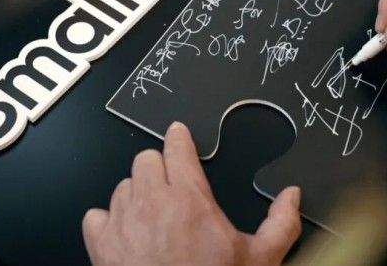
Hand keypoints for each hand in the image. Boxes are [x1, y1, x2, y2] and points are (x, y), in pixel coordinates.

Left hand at [82, 122, 301, 265]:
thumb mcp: (260, 259)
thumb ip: (281, 224)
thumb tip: (291, 196)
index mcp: (189, 200)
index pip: (177, 148)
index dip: (179, 137)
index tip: (178, 134)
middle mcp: (152, 203)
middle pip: (145, 159)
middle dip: (159, 167)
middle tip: (171, 186)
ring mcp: (122, 223)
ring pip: (122, 185)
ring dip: (136, 194)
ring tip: (152, 216)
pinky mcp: (101, 246)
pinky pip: (94, 215)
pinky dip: (108, 220)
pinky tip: (125, 233)